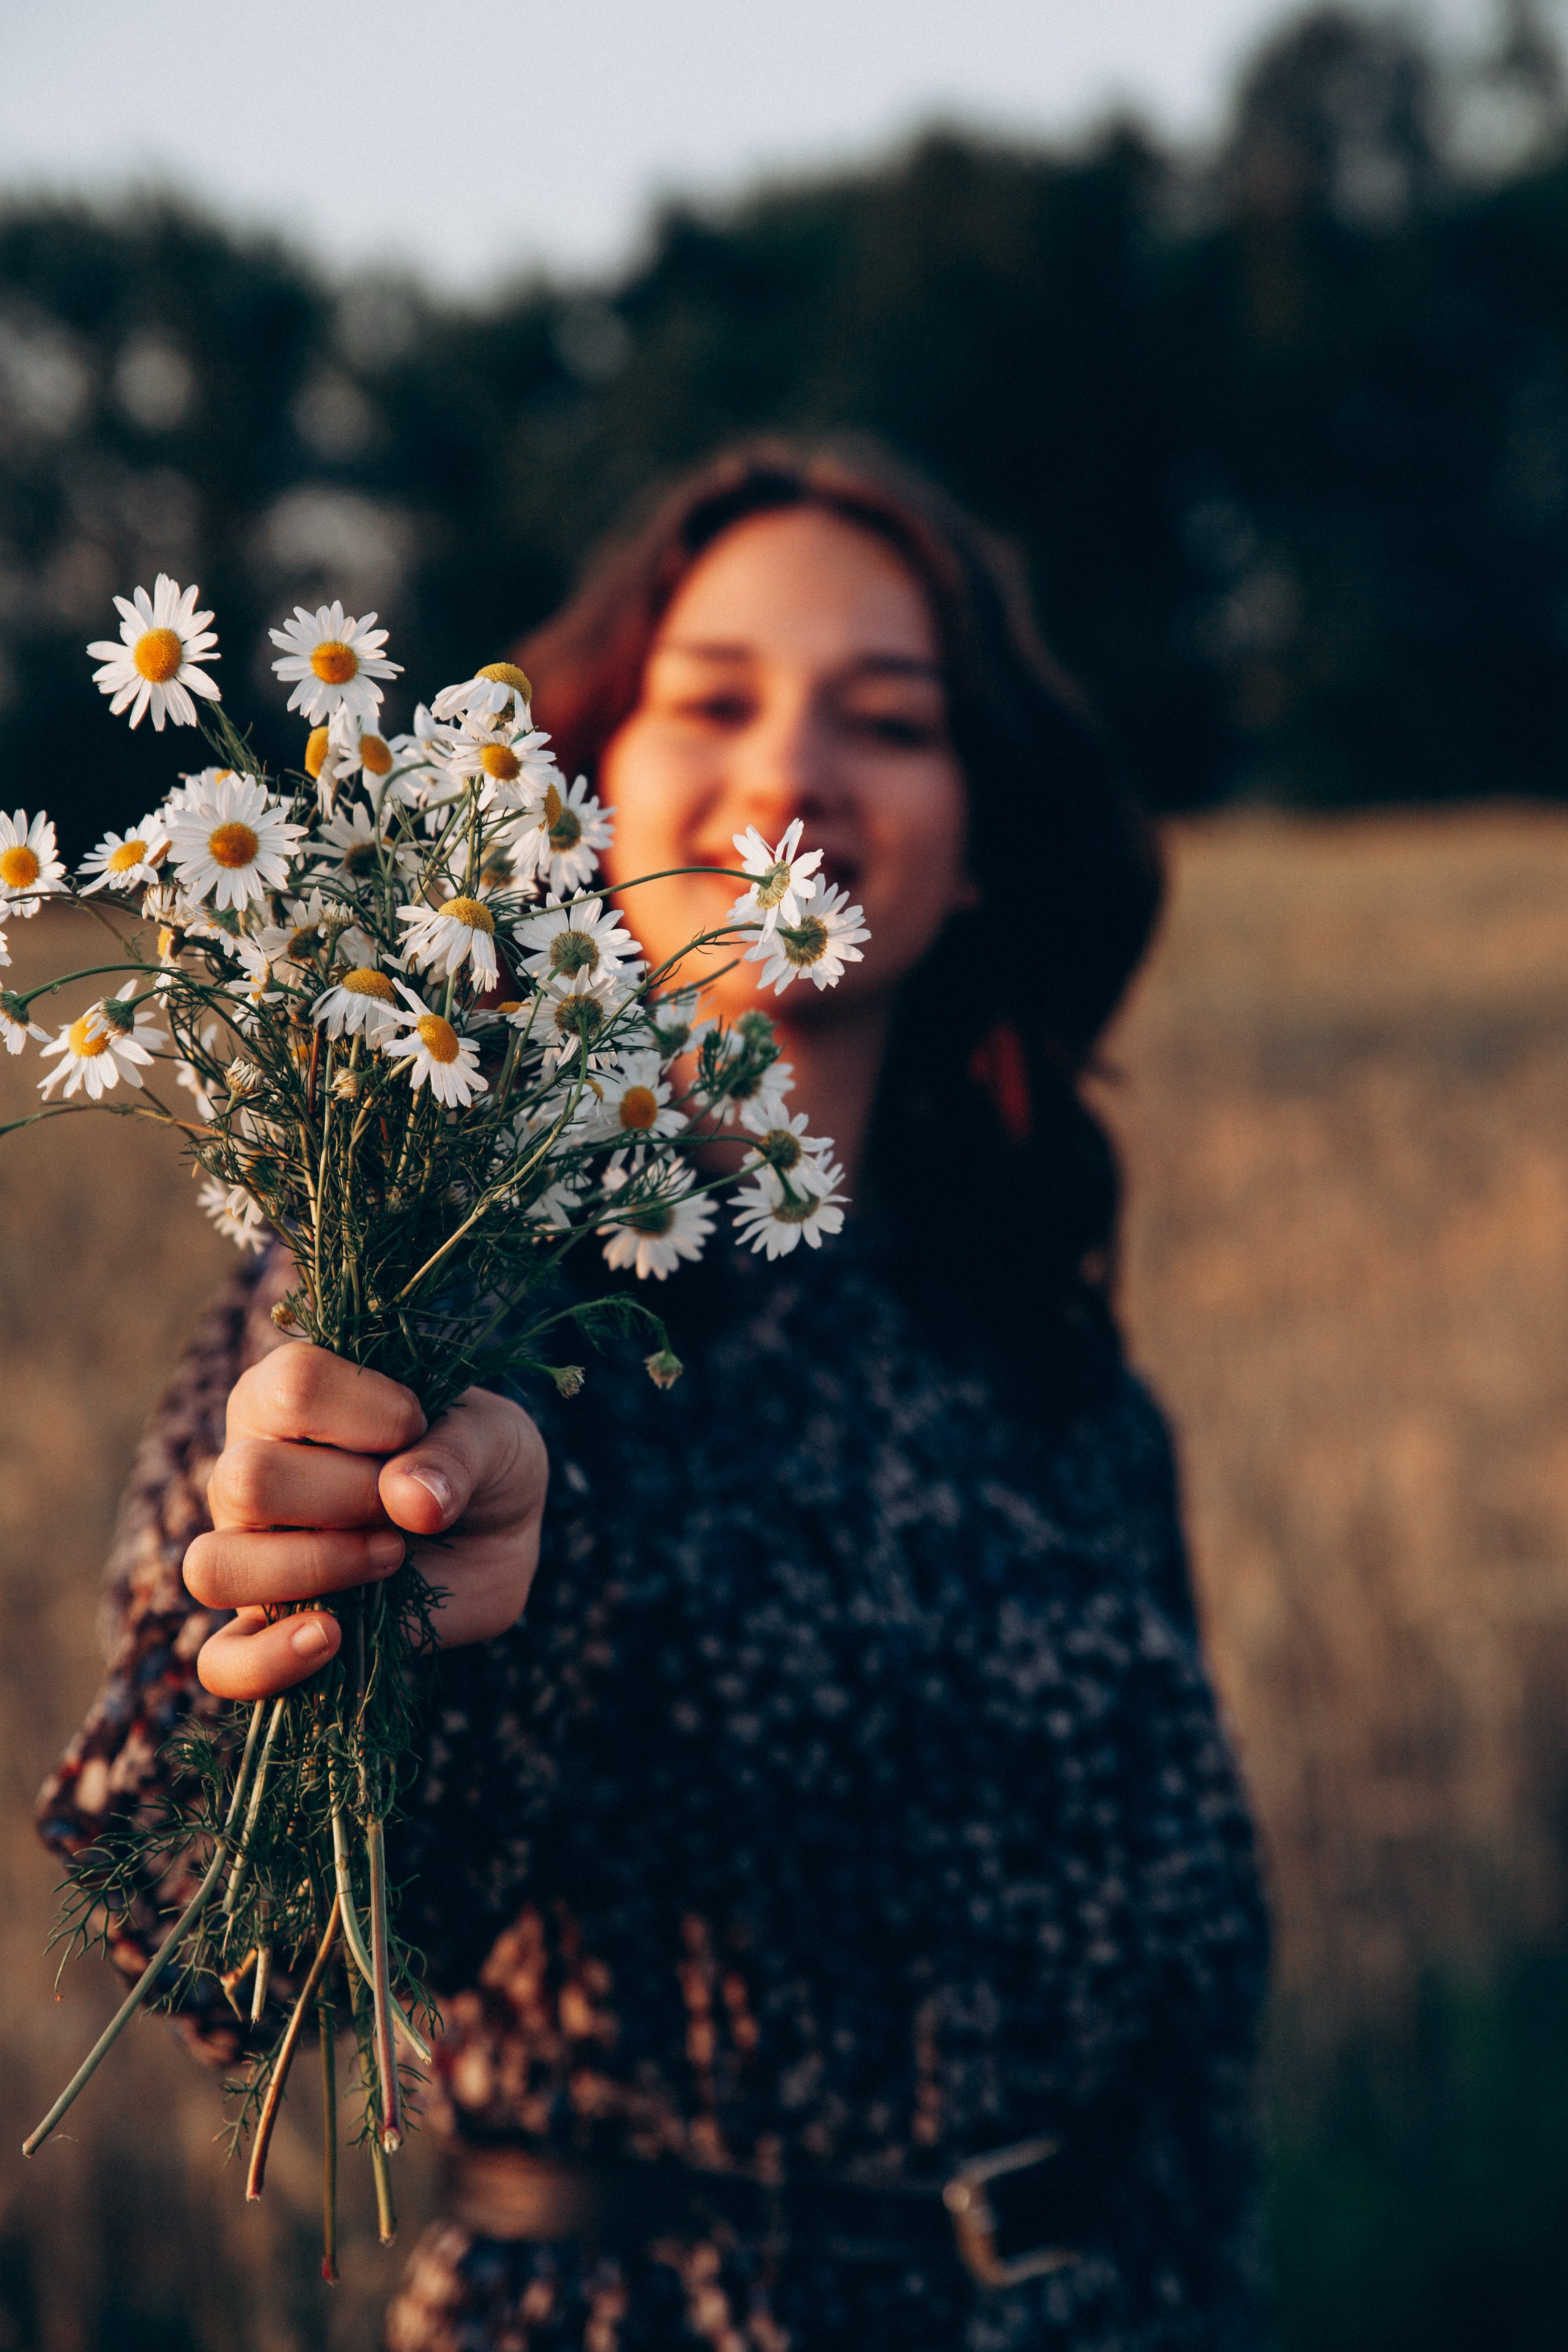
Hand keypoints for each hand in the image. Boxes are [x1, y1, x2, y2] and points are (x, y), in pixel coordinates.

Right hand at [184, 1343, 547, 1700]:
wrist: (496, 1540)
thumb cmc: (476, 1464)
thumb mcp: (496, 1437)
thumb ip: (458, 1451)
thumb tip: (406, 1499)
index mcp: (286, 1398)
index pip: (292, 1385)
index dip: (371, 1412)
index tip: (419, 1425)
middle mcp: (246, 1470)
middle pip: (246, 1479)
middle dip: (349, 1496)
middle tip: (404, 1506)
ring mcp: (246, 1554)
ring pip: (217, 1566)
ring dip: (316, 1567)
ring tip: (390, 1557)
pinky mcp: (265, 1631)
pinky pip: (223, 1663)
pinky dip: (269, 1660)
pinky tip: (330, 1638)